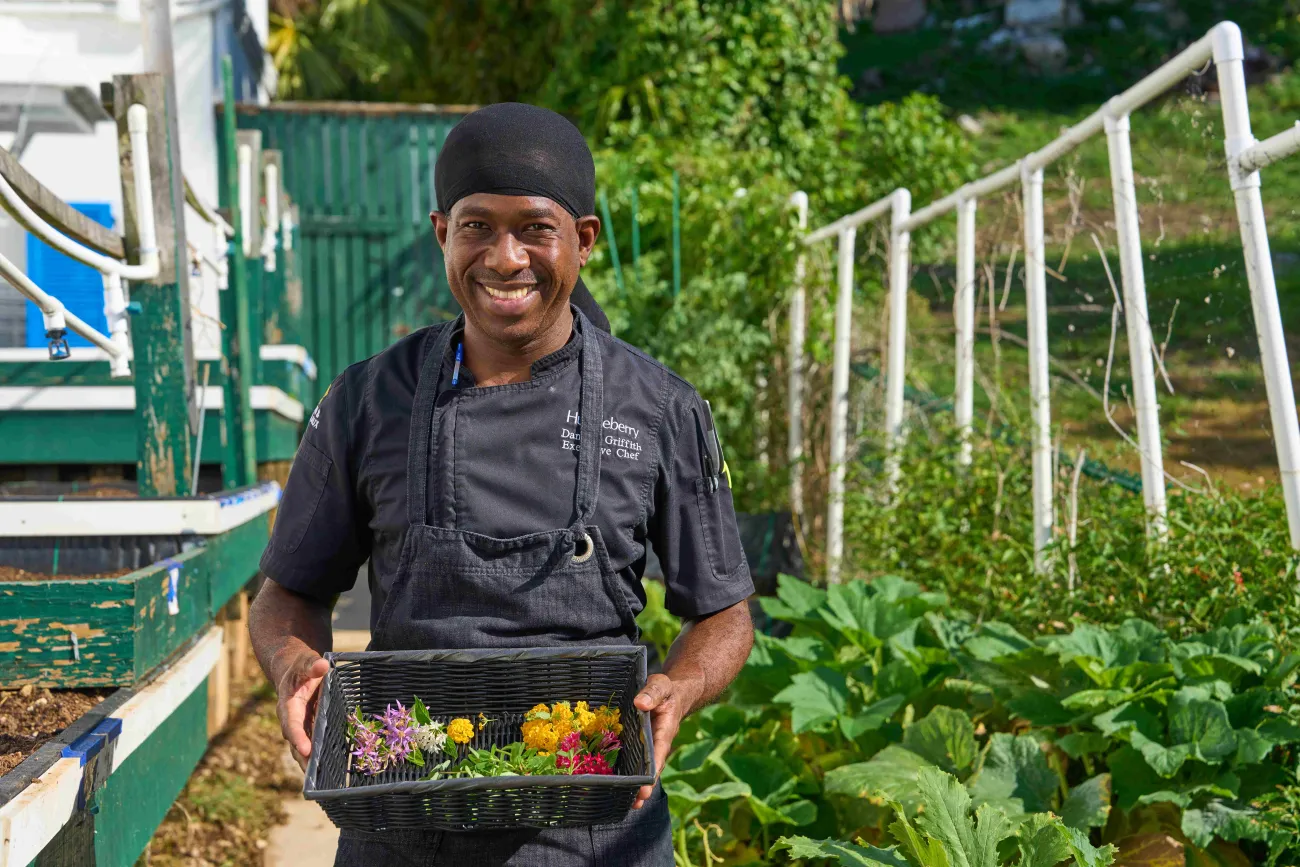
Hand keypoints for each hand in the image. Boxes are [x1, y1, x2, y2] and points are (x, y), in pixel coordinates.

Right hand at [274, 651, 329, 769]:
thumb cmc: (300, 666)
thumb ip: (312, 664)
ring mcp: (299, 725)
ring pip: (302, 748)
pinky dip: (317, 756)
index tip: (306, 749)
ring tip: (321, 781)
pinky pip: (312, 744)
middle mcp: (291, 719)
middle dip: (303, 759)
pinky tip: (329, 769)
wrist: (293, 669)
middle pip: (296, 742)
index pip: (291, 724)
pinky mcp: (307, 728)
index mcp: (288, 705)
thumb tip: (322, 665)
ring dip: (309, 763)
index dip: (298, 737)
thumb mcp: (306, 661)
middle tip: (314, 777)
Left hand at [630, 671, 702, 808]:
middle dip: (644, 786)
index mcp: (664, 731)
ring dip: (635, 784)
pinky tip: (615, 784)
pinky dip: (627, 772)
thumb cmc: (666, 690)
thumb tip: (640, 703)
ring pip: (642, 768)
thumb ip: (652, 692)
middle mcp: (657, 744)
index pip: (658, 753)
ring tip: (626, 804)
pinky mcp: (639, 745)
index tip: (646, 787)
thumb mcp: (661, 684)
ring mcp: (648, 747)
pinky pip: (633, 760)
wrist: (670, 693)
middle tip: (635, 804)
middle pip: (651, 768)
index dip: (652, 771)